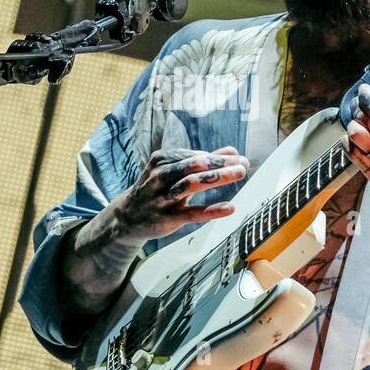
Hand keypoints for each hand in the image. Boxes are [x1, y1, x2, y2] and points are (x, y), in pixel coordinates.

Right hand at [107, 145, 249, 244]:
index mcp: (163, 160)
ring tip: (239, 174)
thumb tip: (233, 151)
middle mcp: (160, 176)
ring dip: (217, 177)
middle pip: (193, 166)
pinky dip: (211, 210)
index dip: (220, 157)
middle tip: (242, 163)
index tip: (240, 158)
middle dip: (219, 162)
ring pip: (190, 185)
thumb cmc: (158, 190)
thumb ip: (205, 161)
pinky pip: (191, 213)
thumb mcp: (175, 172)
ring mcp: (162, 197)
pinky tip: (230, 208)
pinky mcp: (166, 218)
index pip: (195, 156)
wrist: (127, 217)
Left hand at [343, 76, 369, 250]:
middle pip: (368, 122)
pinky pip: (356, 157)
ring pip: (359, 138)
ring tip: (357, 121)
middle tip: (359, 104)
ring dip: (353, 125)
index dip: (368, 98)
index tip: (365, 91)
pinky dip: (349, 143)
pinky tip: (353, 137)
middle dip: (359, 108)